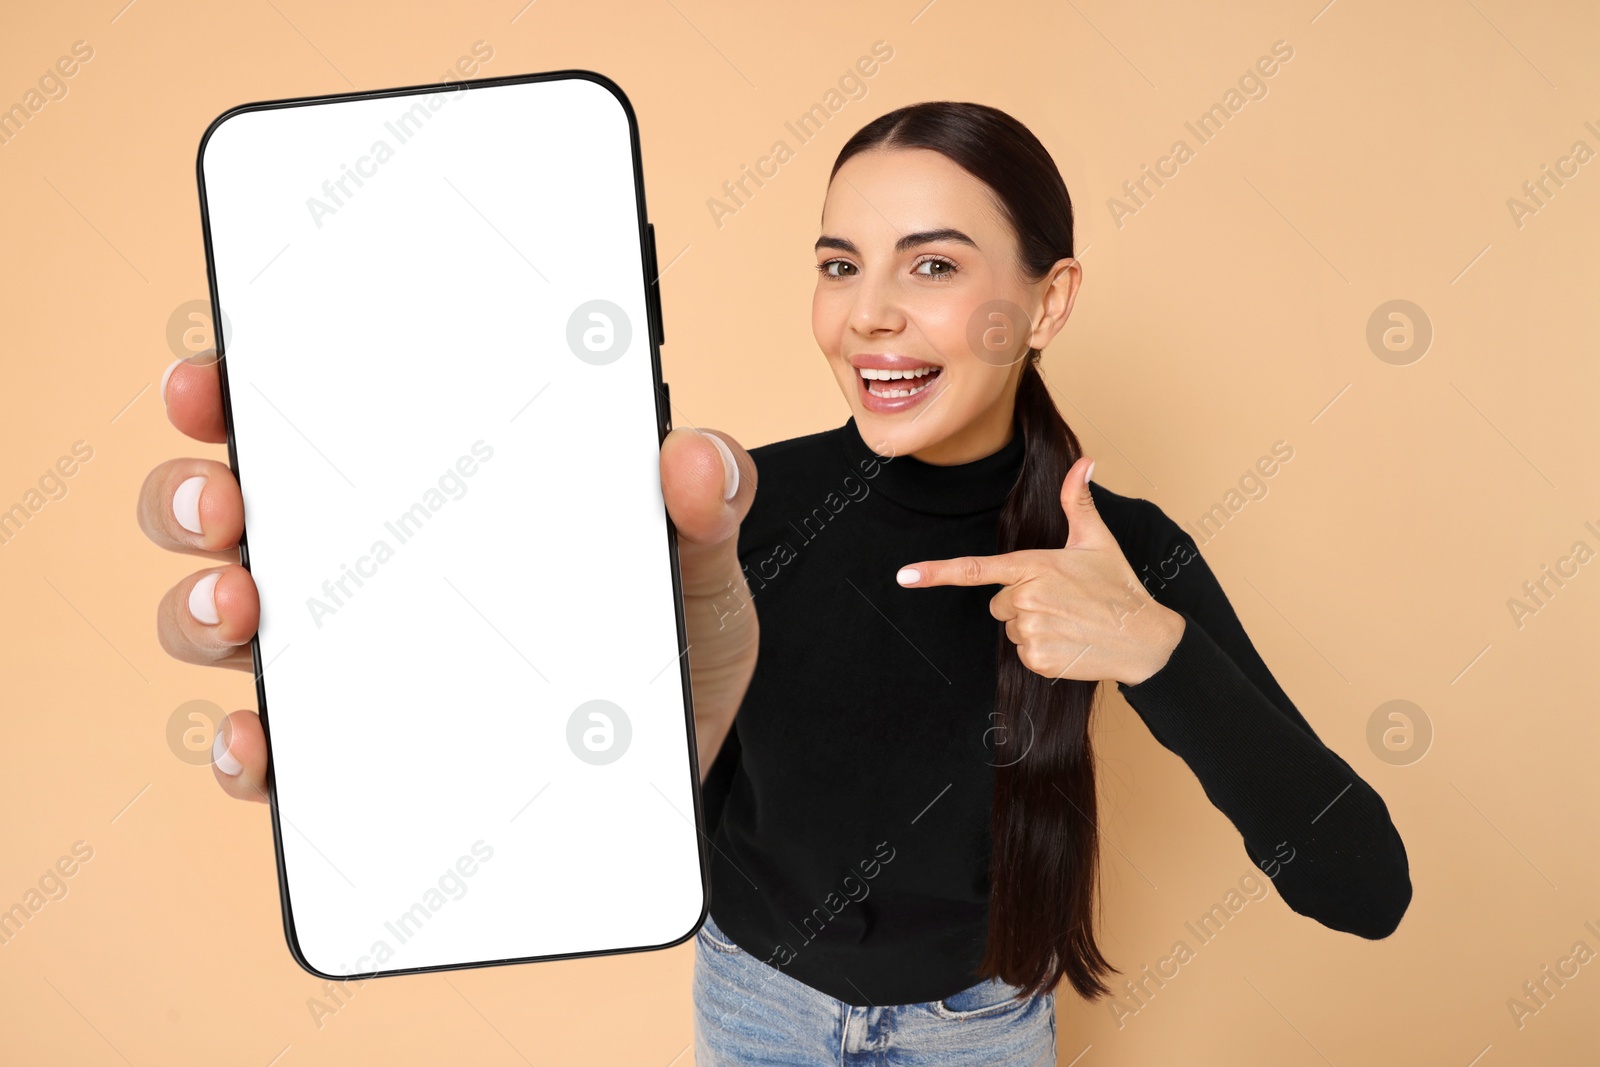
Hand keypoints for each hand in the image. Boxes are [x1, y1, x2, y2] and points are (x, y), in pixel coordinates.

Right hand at [139, 355, 759, 800]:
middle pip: (232, 516)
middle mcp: (365, 568)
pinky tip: (263, 740)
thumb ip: (709, 502)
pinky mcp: (356, 759)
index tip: (211, 379)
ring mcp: (347, 664)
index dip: (236, 392)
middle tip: (224, 497)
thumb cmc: (666, 636)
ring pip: (223, 624)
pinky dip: (247, 748)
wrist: (684, 760)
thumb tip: (694, 458)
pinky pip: (272, 753)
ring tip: (239, 603)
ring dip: (200, 609)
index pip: (310, 422)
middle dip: (193, 496)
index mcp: (428, 491)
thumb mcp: (698, 560)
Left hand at [895, 457, 1183, 685]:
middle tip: (1061, 601)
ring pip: (1010, 628)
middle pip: (999, 603)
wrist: (1144, 638)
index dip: (936, 573)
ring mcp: (1031, 630)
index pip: (975, 570)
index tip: (904, 576)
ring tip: (1069, 621)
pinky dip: (1042, 650)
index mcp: (1034, 566)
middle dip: (1022, 602)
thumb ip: (1078, 501)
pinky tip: (1070, 642)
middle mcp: (1027, 597)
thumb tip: (1083, 462)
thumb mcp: (1098, 540)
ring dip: (1033, 626)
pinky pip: (1023, 652)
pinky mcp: (1038, 658)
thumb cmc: (1119, 586)